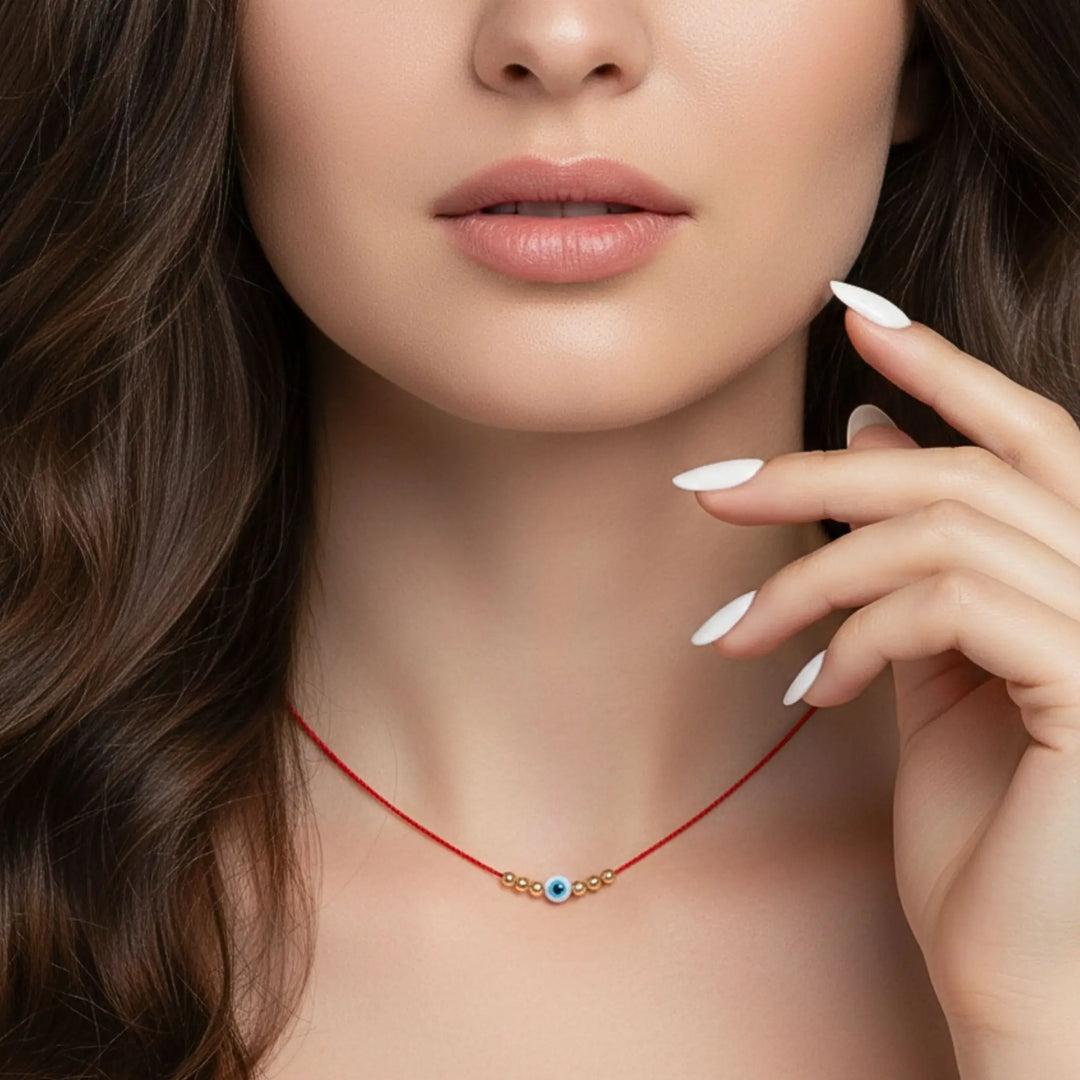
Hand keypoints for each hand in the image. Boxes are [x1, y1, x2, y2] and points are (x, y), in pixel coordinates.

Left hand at [675, 283, 1079, 1041]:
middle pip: (960, 472)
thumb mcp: (934, 672)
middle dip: (819, 472)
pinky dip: (858, 632)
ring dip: (811, 575)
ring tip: (739, 636)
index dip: (944, 364)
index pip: (1027, 435)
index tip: (854, 314)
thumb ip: (916, 557)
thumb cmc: (983, 832)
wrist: (1025, 977)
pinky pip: (948, 602)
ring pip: (938, 530)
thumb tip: (880, 431)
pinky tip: (812, 690)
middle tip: (707, 493)